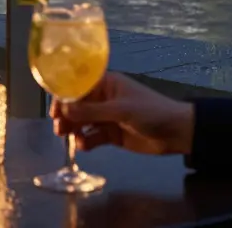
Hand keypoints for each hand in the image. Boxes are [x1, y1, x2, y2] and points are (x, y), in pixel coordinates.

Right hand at [53, 72, 193, 155]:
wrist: (176, 133)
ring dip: (74, 129)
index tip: (54, 110)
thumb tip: (65, 109)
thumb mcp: (121, 110)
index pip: (79, 87)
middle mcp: (104, 99)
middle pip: (78, 106)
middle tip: (59, 128)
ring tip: (68, 138)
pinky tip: (85, 146)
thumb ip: (93, 111)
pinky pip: (93, 137)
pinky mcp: (112, 134)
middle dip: (67, 116)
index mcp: (107, 84)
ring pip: (83, 122)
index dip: (64, 97)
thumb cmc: (151, 112)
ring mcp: (107, 117)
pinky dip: (86, 141)